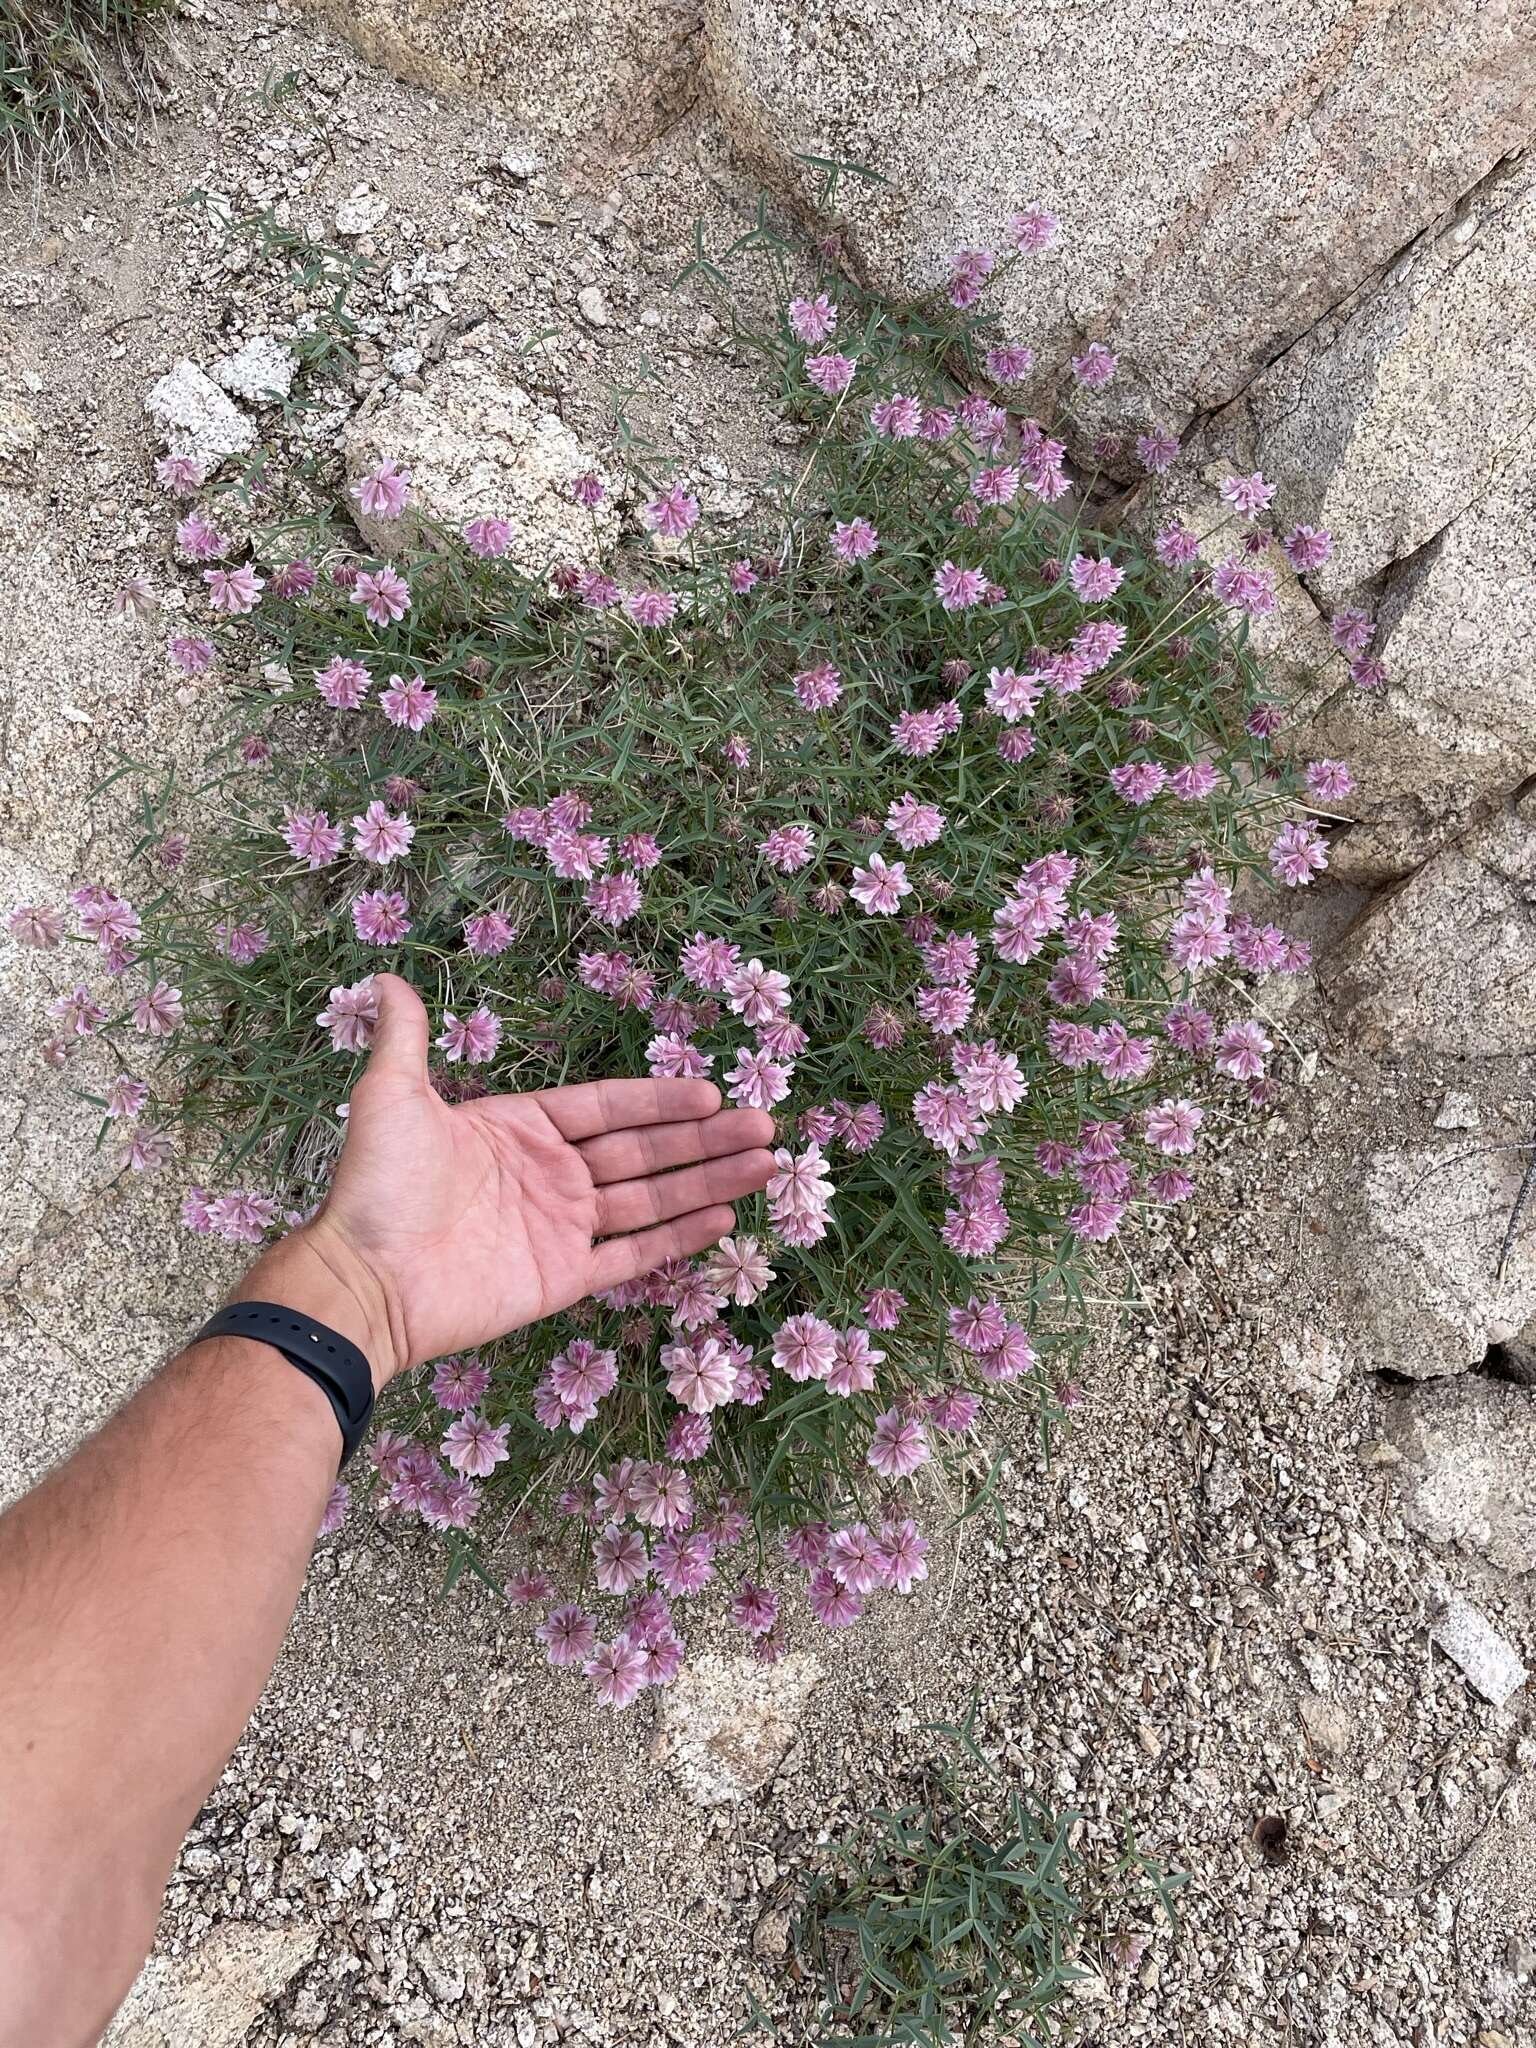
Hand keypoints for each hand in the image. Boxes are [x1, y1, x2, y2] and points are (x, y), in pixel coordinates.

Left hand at [242, 975, 774, 1386]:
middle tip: (765, 1124)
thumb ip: (406, 1038)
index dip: (658, 1101)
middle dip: (705, 1139)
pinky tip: (723, 1219)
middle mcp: (547, 1176)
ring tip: (764, 1164)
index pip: (605, 1108)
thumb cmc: (378, 1186)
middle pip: (642, 1151)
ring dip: (708, 1181)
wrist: (364, 1280)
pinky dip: (677, 1238)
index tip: (711, 1091)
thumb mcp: (391, 1096)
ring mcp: (558, 1229)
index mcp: (518, 1130)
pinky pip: (630, 1254)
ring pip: (650, 1199)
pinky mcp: (561, 1278)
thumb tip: (387, 976)